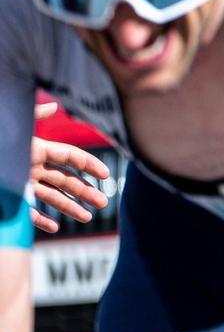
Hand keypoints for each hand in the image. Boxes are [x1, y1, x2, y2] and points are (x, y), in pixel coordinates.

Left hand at [26, 103, 110, 232]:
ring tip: (88, 217)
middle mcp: (32, 167)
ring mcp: (21, 185)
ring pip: (51, 197)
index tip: (106, 174)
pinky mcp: (9, 200)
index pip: (70, 157)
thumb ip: (33, 116)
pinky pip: (28, 212)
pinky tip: (56, 226)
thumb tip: (54, 105)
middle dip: (86, 191)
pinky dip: (42, 220)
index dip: (89, 164)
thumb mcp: (14, 128)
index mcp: (36, 149)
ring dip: (70, 208)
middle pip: (66, 179)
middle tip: (104, 202)